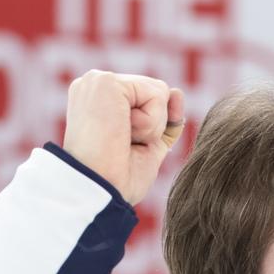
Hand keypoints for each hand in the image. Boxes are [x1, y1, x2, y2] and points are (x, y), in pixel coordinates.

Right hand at [61, 71, 186, 204]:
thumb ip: (163, 121)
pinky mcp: (107, 82)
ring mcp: (99, 80)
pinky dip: (150, 124)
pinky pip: (157, 96)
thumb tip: (177, 92)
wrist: (102, 192)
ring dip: (151, 128)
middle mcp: (96, 85)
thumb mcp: (148, 147)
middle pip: (157, 93)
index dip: (154, 127)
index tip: (126, 148)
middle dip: (153, 127)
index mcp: (100, 100)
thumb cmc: (119, 180)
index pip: (147, 99)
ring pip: (159, 92)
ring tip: (122, 139)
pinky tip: (123, 132)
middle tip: (123, 146)